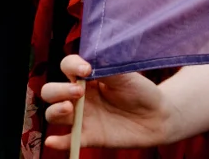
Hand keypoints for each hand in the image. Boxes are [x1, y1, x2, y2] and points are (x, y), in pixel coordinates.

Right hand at [41, 55, 173, 150]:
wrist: (157, 116)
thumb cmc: (140, 91)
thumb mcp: (125, 74)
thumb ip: (105, 69)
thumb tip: (87, 66)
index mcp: (87, 78)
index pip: (67, 67)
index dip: (71, 65)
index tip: (86, 69)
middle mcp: (79, 97)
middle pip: (51, 91)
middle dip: (58, 90)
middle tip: (78, 92)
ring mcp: (82, 117)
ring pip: (53, 114)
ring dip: (55, 110)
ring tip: (70, 108)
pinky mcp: (88, 137)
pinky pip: (68, 141)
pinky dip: (58, 142)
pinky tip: (53, 141)